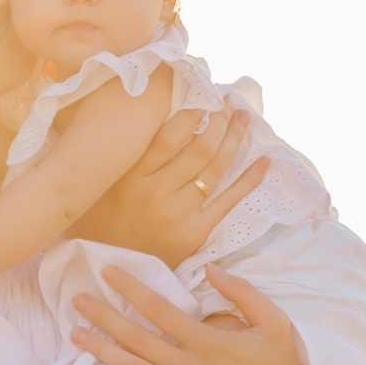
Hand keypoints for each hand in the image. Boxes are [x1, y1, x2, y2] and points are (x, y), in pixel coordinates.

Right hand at [68, 108, 266, 266]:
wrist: (108, 268)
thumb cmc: (101, 219)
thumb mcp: (103, 181)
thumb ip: (126, 152)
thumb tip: (153, 111)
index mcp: (131, 176)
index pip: (169, 135)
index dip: (192, 112)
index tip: (203, 96)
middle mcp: (155, 193)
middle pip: (199, 148)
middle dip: (219, 120)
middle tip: (227, 104)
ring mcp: (177, 215)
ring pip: (215, 169)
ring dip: (234, 140)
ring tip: (243, 120)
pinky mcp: (193, 234)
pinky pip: (228, 202)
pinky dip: (248, 180)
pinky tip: (263, 162)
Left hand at [69, 264, 344, 364]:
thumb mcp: (274, 323)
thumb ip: (242, 293)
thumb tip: (210, 268)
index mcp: (208, 342)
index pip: (158, 308)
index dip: (129, 288)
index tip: (107, 272)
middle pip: (134, 337)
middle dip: (102, 315)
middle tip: (77, 299)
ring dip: (100, 349)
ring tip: (75, 333)